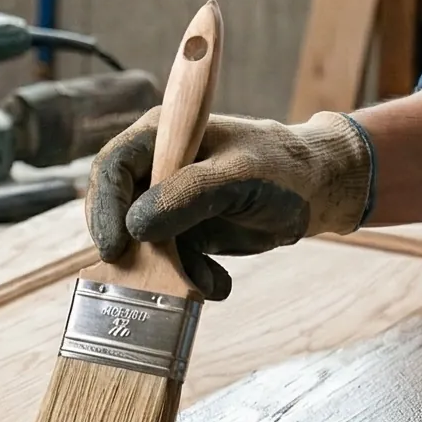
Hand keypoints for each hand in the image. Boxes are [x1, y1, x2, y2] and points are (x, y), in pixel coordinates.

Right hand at [87, 111, 375, 299]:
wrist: (317, 193)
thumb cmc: (281, 167)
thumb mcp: (238, 176)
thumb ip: (188, 195)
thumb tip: (137, 226)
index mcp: (162, 137)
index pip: (112, 167)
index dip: (104, 207)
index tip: (114, 246)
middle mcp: (157, 169)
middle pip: (117, 210)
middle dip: (131, 248)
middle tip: (142, 279)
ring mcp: (169, 203)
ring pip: (141, 243)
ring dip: (165, 271)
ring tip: (201, 281)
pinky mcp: (186, 232)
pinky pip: (169, 262)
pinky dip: (188, 278)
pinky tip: (215, 284)